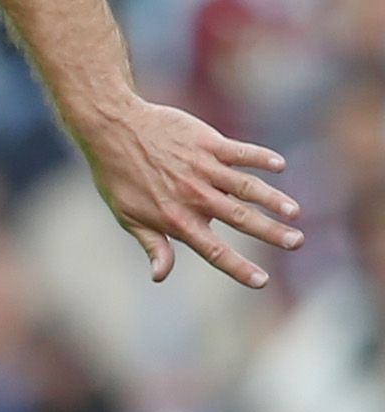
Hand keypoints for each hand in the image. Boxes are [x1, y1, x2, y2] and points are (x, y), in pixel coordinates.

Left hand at [79, 96, 298, 288]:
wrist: (113, 129)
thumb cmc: (118, 176)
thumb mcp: (128, 217)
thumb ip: (152, 245)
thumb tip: (160, 276)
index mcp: (177, 219)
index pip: (214, 250)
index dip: (238, 268)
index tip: (262, 282)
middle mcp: (195, 196)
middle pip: (241, 219)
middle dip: (272, 232)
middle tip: (297, 242)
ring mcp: (203, 168)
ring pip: (247, 187)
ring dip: (274, 199)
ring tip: (295, 212)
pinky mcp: (208, 143)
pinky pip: (241, 152)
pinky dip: (261, 157)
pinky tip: (280, 165)